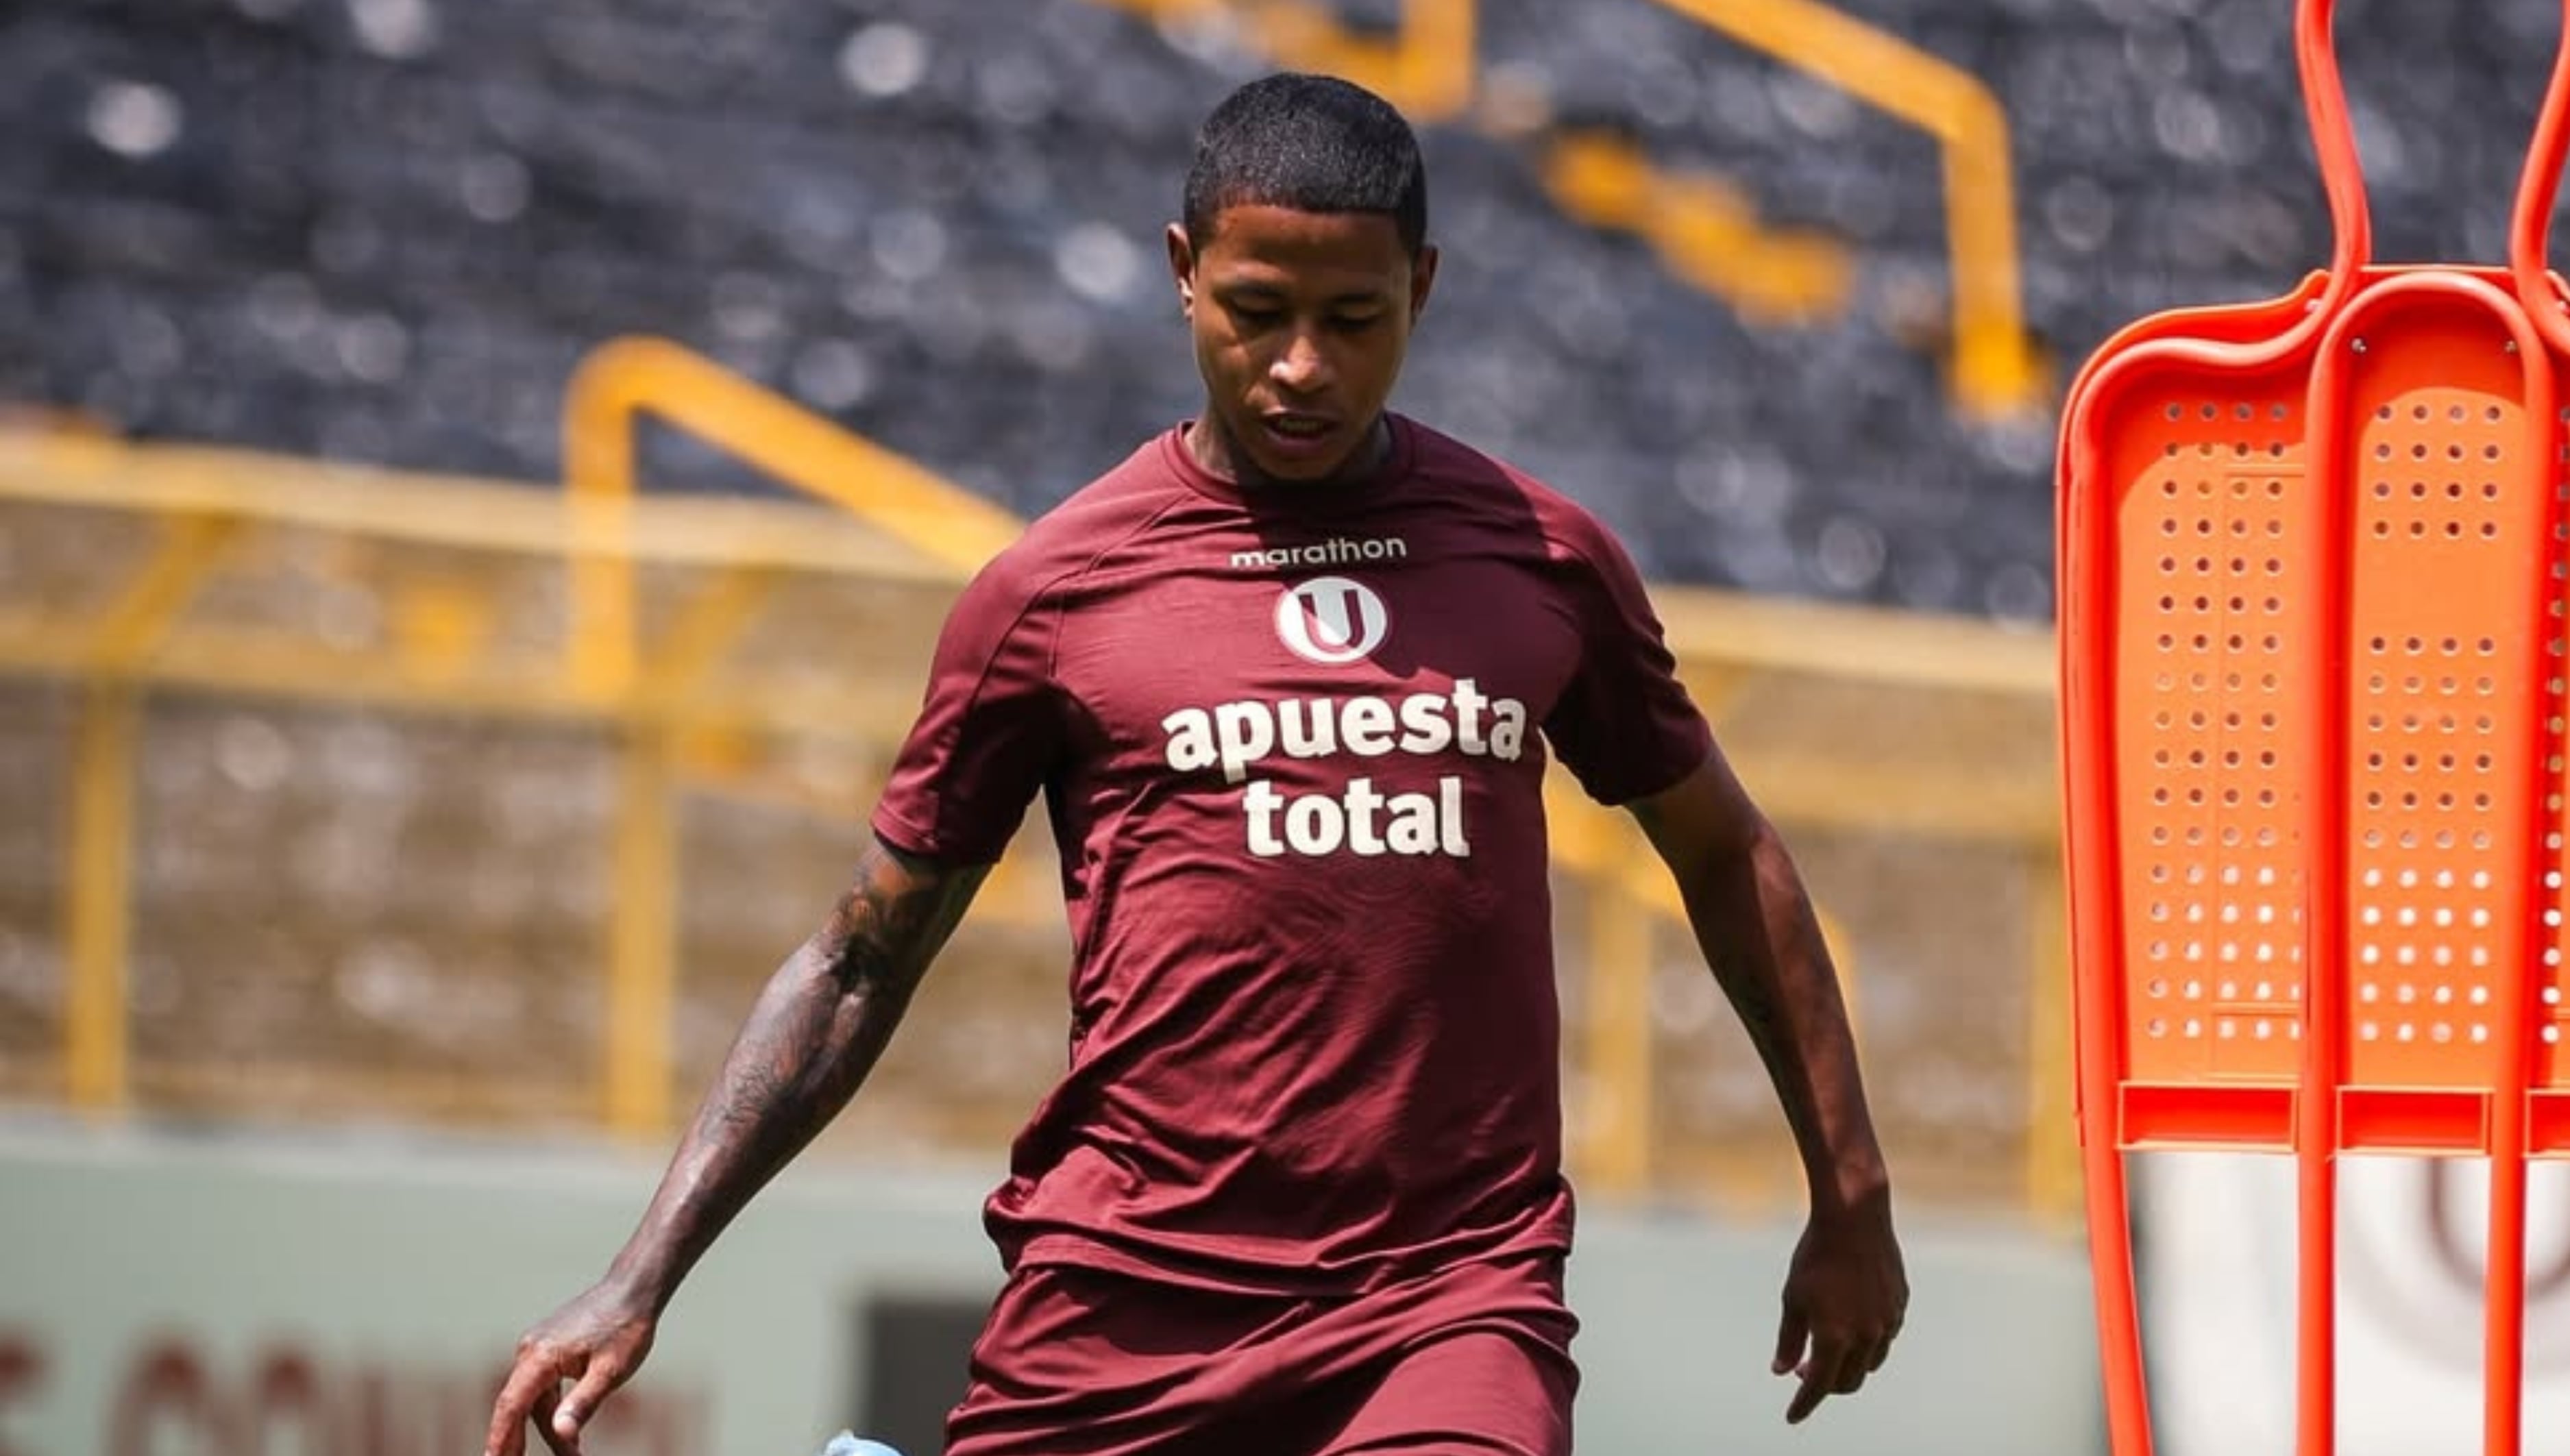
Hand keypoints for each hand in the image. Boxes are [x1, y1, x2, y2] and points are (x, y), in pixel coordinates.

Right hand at [484, 1281, 659, 1455]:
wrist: (633, 1290)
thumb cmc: (626, 1329)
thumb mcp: (610, 1371)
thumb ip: (583, 1403)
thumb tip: (560, 1434)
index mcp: (540, 1356)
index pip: (511, 1406)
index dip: (501, 1438)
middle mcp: (530, 1350)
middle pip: (517, 1405)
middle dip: (515, 1441)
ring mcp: (536, 1347)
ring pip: (532, 1399)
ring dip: (542, 1429)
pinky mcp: (547, 1348)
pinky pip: (540, 1387)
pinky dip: (548, 1411)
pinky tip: (561, 1431)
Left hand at [1771, 1190, 1906, 1423]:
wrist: (1854, 1217)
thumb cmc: (1815, 1256)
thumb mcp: (1793, 1299)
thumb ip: (1789, 1339)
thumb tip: (1783, 1370)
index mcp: (1836, 1336)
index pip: (1819, 1386)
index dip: (1804, 1404)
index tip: (1793, 1416)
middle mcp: (1867, 1335)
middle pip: (1849, 1381)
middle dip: (1827, 1384)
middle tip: (1805, 1369)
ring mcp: (1888, 1321)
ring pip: (1871, 1361)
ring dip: (1849, 1364)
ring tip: (1829, 1347)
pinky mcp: (1901, 1304)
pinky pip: (1886, 1336)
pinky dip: (1868, 1342)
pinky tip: (1853, 1325)